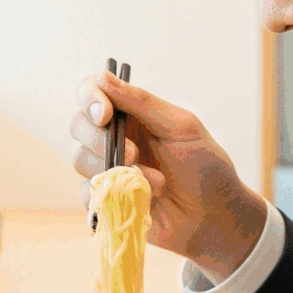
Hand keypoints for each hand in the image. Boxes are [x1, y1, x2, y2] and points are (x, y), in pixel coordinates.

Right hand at [70, 71, 267, 279]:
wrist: (214, 215)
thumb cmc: (205, 166)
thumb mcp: (181, 127)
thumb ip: (142, 103)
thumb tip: (104, 76)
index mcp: (131, 114)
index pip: (94, 93)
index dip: (90, 98)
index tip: (104, 114)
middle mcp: (114, 137)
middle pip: (78, 125)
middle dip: (98, 139)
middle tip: (133, 154)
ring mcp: (108, 168)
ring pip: (80, 159)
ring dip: (117, 170)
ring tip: (157, 182)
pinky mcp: (106, 197)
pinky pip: (88, 193)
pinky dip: (113, 194)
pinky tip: (144, 199)